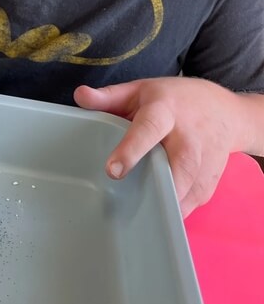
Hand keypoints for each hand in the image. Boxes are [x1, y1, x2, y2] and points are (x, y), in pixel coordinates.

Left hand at [74, 77, 242, 216]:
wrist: (224, 111)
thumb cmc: (174, 100)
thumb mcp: (140, 90)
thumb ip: (108, 96)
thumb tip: (79, 95)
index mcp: (165, 111)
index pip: (149, 130)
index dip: (131, 150)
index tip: (113, 170)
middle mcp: (188, 138)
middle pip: (173, 169)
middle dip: (150, 187)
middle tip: (120, 206)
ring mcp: (203, 164)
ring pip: (182, 193)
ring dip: (158, 205)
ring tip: (132, 213)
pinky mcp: (208, 185)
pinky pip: (187, 206)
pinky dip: (168, 213)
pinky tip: (150, 213)